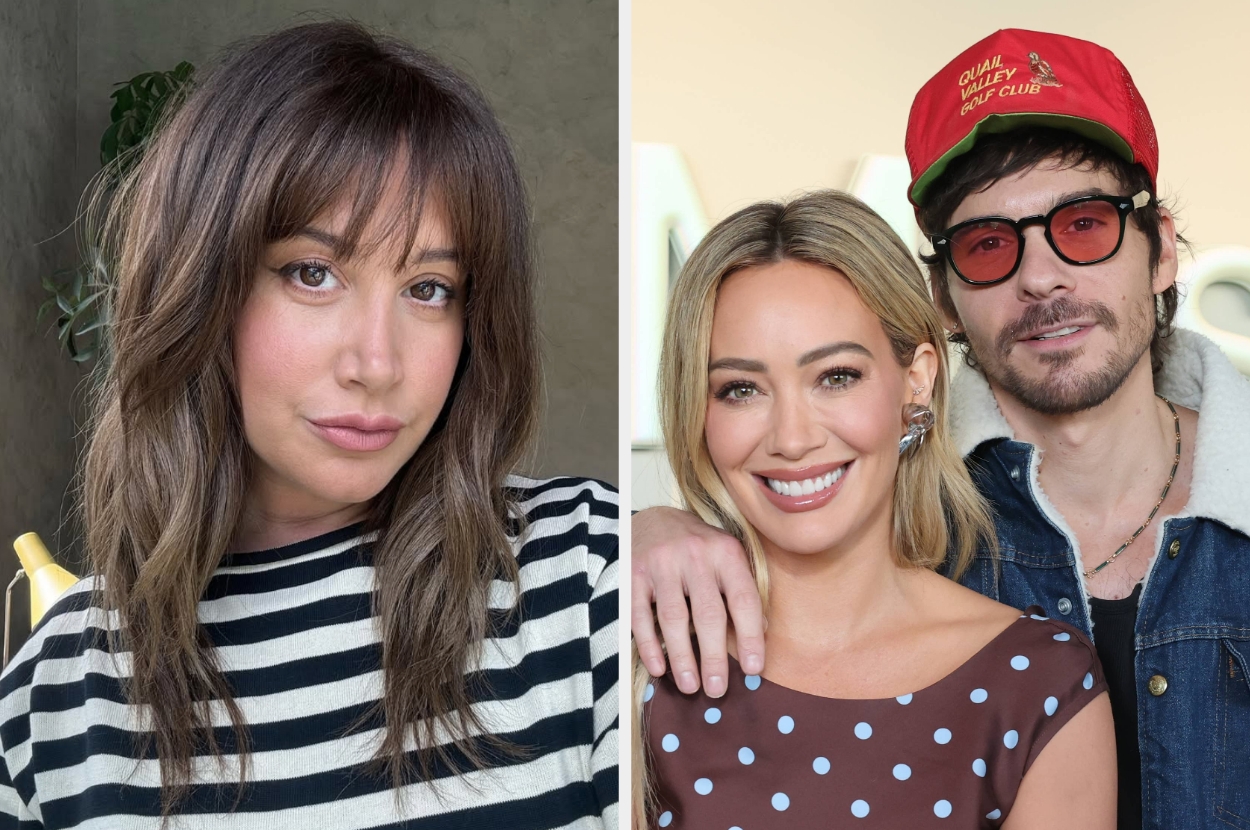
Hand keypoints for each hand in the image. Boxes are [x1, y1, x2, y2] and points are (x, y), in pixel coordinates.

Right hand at [630, 506, 764, 696]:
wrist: (654, 518)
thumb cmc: (699, 548)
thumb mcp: (727, 557)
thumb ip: (742, 589)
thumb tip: (763, 632)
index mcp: (726, 552)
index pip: (743, 599)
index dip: (750, 636)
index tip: (754, 668)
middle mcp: (695, 555)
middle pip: (708, 614)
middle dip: (714, 657)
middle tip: (717, 689)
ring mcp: (662, 563)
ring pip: (674, 618)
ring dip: (682, 658)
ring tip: (690, 686)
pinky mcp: (635, 573)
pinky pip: (640, 615)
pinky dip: (649, 646)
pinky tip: (659, 668)